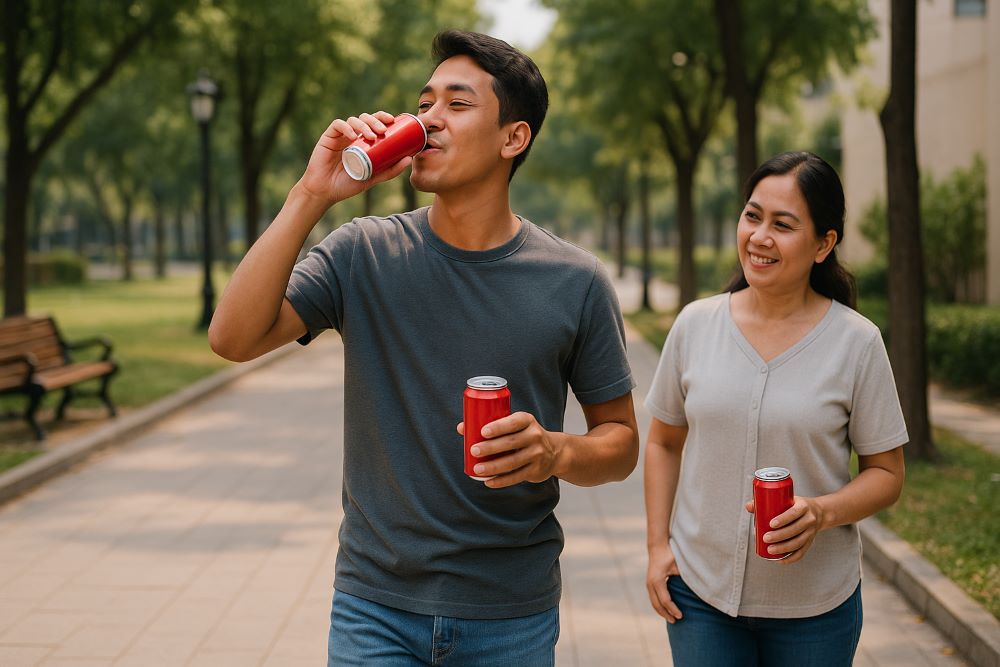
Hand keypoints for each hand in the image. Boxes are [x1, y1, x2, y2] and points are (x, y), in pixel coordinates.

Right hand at [297, 111, 412, 207]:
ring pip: (353, 119)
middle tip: (383, 130)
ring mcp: (340, 135)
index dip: (383, 117)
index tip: (392, 120)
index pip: (374, 123)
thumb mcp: (373, 178)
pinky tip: (353, 135)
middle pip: (366, 118)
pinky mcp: (328, 137)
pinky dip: (346, 127)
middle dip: (376, 120)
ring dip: (364, 124)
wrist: (325, 191)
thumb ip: (390, 170)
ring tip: (371, 136)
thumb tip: (409, 159)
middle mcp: (353, 135)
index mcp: (363, 141)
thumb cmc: (348, 184)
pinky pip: (338, 125)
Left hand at [455, 412, 563, 487]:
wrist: (554, 452)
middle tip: (473, 450)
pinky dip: (501, 481)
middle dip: (490, 447)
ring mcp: (537, 454)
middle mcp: (535, 436)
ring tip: (477, 469)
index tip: (483, 431)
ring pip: (512, 462)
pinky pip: (516, 477)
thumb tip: (462, 428)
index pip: (513, 422)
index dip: (499, 427)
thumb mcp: (514, 425)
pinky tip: (488, 482)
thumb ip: (490, 425)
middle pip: (510, 443)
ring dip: (493, 467)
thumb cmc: (524, 435)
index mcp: (527, 420)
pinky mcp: (536, 470)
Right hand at [646, 542, 682, 622]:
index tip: (681, 616)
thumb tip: (697, 588)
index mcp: (657, 580)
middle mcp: (650, 584)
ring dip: (662, 612)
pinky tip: (666, 610)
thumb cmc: (670, 555)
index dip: (673, 609)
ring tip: (672, 619)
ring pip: (653, 603)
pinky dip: (659, 606)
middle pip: (657, 605)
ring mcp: (648, 584)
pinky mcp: (649, 584)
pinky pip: (653, 599)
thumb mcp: (679, 565)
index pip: (665, 600)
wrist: (657, 547)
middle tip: (676, 622)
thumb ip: (685, 576)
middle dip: (666, 614)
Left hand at [745, 496, 825, 563]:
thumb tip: (748, 506)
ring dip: (784, 548)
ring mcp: (811, 532)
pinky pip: (802, 552)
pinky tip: (780, 560)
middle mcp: (809, 519)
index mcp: (803, 506)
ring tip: (770, 550)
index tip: (771, 524)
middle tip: (766, 538)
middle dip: (780, 536)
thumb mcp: (785, 500)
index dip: (783, 519)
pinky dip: (791, 558)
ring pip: (799, 542)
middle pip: (795, 529)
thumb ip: (766, 502)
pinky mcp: (810, 542)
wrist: (818, 513)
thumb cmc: (795, 505)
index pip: (794, 513)